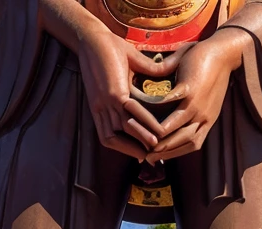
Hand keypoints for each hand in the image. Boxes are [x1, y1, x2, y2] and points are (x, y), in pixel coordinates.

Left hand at [77, 26, 169, 158]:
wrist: (94, 38)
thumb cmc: (109, 50)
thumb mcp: (130, 66)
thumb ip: (147, 73)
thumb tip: (168, 71)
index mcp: (101, 109)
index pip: (112, 137)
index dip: (126, 147)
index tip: (141, 153)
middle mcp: (101, 111)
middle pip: (116, 140)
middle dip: (133, 150)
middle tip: (151, 157)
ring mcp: (106, 104)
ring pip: (124, 130)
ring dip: (141, 140)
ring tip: (157, 147)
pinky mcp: (112, 93)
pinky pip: (130, 114)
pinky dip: (144, 123)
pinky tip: (156, 129)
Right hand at [146, 29, 246, 163]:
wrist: (224, 51)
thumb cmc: (212, 74)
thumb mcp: (206, 100)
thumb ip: (192, 113)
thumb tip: (177, 122)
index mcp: (208, 121)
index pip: (192, 145)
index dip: (175, 154)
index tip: (160, 156)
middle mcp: (204, 116)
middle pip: (184, 141)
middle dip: (165, 151)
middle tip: (147, 155)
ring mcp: (197, 103)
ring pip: (177, 128)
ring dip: (160, 136)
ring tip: (144, 139)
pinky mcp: (190, 88)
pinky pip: (171, 104)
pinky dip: (157, 110)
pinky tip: (144, 112)